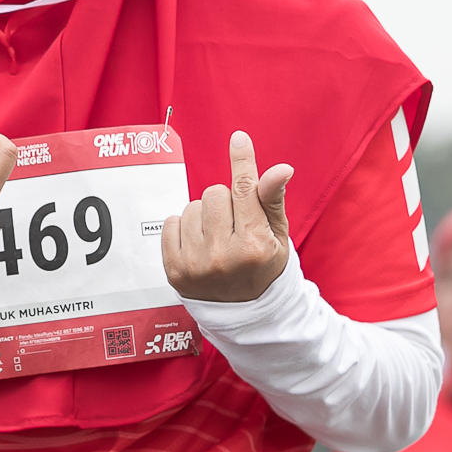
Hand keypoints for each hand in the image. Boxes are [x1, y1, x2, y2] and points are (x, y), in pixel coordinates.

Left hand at [161, 131, 293, 303]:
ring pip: (192, 207)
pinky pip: (170, 223)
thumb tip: (280, 169)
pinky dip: (183, 228)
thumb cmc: (263, 266)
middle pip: (214, 193)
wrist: (243, 311)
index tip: (238, 139)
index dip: (242, 161)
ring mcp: (196, 265)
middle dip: (225, 202)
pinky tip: (198, 245)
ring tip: (216, 239)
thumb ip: (273, 200)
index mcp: (255, 246)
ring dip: (203, 217)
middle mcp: (224, 256)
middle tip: (234, 226)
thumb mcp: (278, 236)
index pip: (245, 192)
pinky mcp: (174, 271)